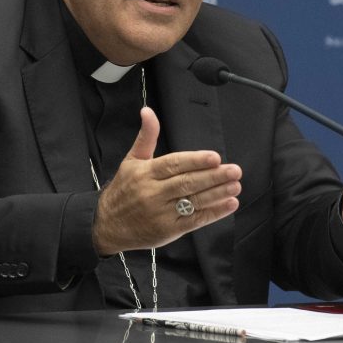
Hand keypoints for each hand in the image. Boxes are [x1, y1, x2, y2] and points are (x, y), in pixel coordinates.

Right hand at [93, 107, 241, 254]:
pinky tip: (228, 204)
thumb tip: (147, 111)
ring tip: (235, 186)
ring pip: (193, 202)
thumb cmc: (123, 190)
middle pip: (186, 183)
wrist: (107, 225)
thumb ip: (146, 136)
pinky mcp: (168, 231)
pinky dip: (213, 213)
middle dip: (213, 177)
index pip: (173, 165)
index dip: (195, 161)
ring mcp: (161, 213)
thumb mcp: (131, 160)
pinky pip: (194, 221)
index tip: (215, 157)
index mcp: (145, 173)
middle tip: (234, 170)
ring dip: (217, 194)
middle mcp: (153, 193)